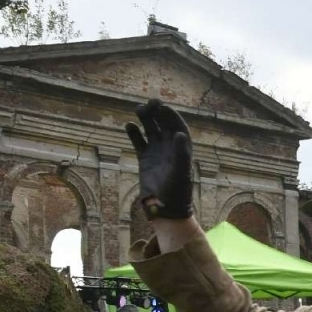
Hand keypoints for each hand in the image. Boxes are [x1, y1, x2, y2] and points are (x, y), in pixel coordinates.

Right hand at [125, 99, 194, 219]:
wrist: (165, 208)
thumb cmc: (176, 192)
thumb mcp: (180, 172)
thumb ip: (181, 153)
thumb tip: (180, 134)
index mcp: (182, 149)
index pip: (177, 127)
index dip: (171, 115)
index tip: (162, 106)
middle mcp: (170, 149)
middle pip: (164, 125)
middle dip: (158, 113)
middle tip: (150, 102)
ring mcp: (157, 153)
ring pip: (151, 130)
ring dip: (146, 119)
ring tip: (139, 109)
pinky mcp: (145, 159)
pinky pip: (139, 142)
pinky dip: (134, 133)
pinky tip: (129, 125)